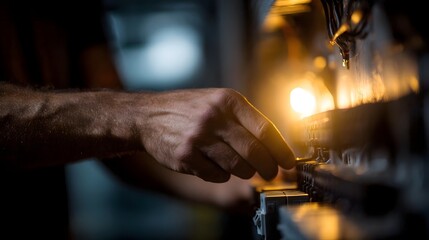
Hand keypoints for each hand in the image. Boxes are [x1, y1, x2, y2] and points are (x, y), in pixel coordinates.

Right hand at [133, 88, 294, 182]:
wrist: (148, 116)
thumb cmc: (187, 109)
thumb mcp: (216, 101)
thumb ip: (243, 119)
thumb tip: (274, 145)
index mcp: (227, 100)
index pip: (266, 129)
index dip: (282, 150)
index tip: (289, 162)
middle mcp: (214, 117)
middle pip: (255, 151)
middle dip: (268, 168)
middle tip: (271, 174)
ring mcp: (198, 137)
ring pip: (238, 166)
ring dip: (245, 172)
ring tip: (242, 168)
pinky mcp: (185, 156)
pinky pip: (217, 175)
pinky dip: (222, 175)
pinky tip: (216, 166)